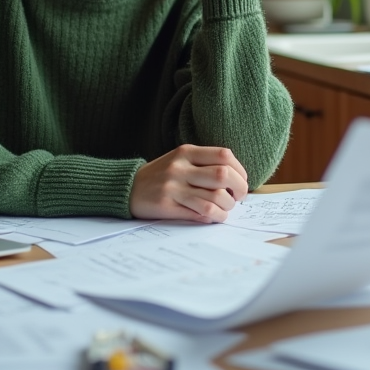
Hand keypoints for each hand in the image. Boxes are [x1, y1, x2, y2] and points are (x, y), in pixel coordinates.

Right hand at [129, 144, 249, 222]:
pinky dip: (215, 216)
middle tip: (239, 198)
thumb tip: (237, 180)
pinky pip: (201, 212)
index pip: (224, 156)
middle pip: (223, 175)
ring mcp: (173, 187)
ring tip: (225, 208)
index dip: (240, 170)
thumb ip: (204, 164)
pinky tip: (215, 216)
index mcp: (186, 152)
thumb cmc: (161, 175)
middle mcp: (180, 167)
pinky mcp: (167, 206)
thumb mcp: (180, 160)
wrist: (129, 188)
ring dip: (227, 207)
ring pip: (215, 197)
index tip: (241, 182)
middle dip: (239, 189)